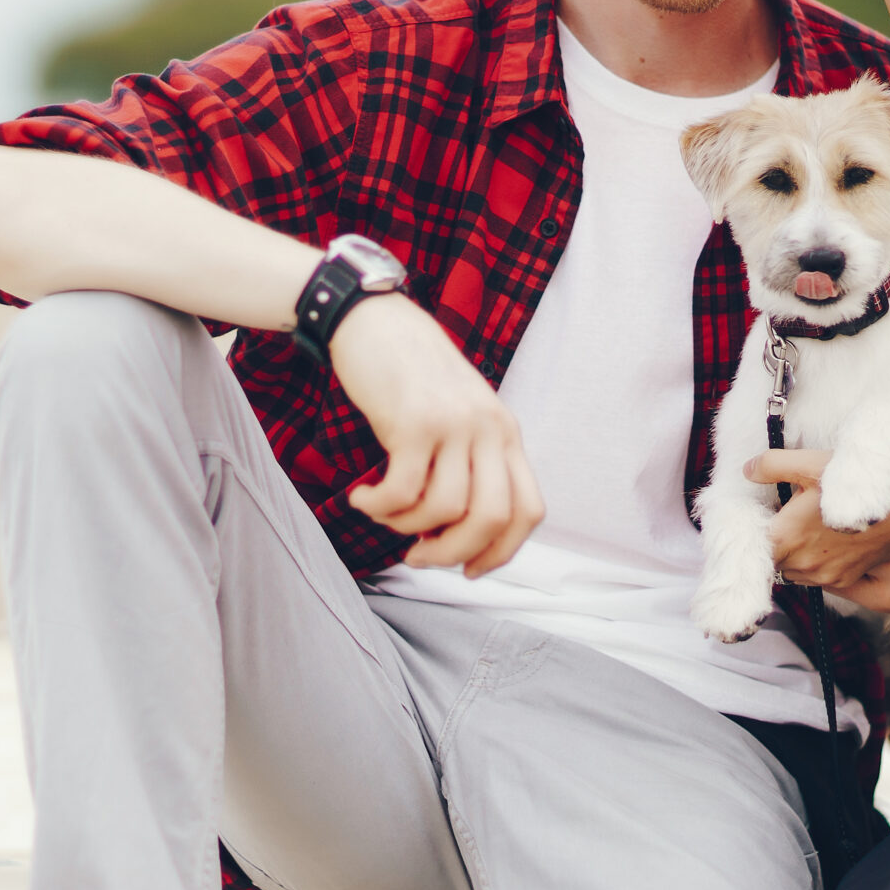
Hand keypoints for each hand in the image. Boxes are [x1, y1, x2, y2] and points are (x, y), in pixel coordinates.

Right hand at [336, 295, 543, 575]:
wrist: (374, 320)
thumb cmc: (411, 375)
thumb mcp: (459, 415)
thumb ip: (469, 463)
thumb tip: (451, 533)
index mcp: (506, 433)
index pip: (528, 511)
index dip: (502, 552)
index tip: (470, 570)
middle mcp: (489, 428)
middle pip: (492, 518)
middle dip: (455, 553)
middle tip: (419, 556)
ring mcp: (454, 423)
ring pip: (445, 509)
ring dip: (407, 527)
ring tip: (382, 514)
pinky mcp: (414, 421)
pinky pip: (402, 490)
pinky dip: (379, 507)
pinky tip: (362, 498)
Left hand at [751, 450, 889, 610]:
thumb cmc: (868, 485)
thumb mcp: (817, 464)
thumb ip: (775, 465)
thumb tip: (747, 471)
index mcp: (786, 539)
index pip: (750, 552)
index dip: (751, 538)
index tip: (762, 523)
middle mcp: (804, 567)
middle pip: (775, 562)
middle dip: (782, 543)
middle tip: (797, 516)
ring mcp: (830, 581)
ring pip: (800, 573)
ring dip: (804, 555)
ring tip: (823, 526)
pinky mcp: (854, 589)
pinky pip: (827, 581)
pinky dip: (828, 564)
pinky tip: (845, 542)